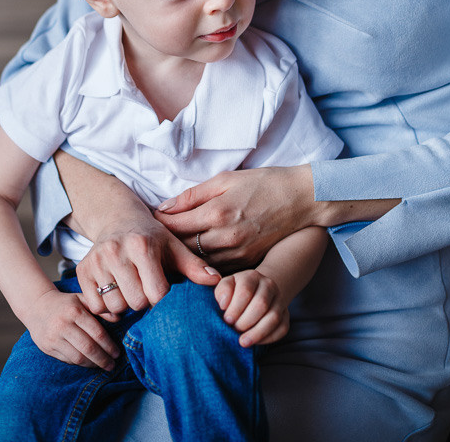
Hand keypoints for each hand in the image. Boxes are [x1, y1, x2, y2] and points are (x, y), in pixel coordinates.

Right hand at [24, 286, 120, 370]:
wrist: (37, 306)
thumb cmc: (66, 303)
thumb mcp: (82, 299)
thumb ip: (100, 308)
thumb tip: (119, 318)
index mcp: (75, 311)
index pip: (96, 333)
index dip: (109, 345)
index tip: (117, 353)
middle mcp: (63, 325)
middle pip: (88, 347)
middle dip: (103, 359)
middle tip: (112, 364)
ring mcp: (54, 337)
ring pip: (77, 357)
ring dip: (92, 364)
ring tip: (102, 365)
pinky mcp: (47, 347)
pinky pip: (67, 359)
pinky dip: (79, 363)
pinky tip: (87, 362)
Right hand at [77, 211, 219, 317]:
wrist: (118, 219)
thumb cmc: (152, 237)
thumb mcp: (174, 247)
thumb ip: (194, 266)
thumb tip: (216, 281)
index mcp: (142, 246)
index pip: (156, 294)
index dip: (162, 299)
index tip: (163, 291)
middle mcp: (116, 251)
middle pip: (135, 303)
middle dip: (143, 302)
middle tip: (145, 289)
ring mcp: (96, 260)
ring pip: (114, 306)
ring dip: (124, 305)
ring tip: (130, 289)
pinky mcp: (82, 269)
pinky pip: (94, 305)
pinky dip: (104, 306)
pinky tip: (115, 292)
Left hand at [155, 166, 314, 268]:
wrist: (300, 199)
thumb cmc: (263, 183)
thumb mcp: (226, 179)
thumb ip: (193, 195)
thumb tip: (165, 206)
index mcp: (217, 212)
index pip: (176, 225)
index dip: (158, 224)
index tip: (148, 222)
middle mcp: (225, 236)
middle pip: (183, 248)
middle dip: (166, 244)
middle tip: (152, 241)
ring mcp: (238, 252)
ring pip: (199, 263)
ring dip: (183, 258)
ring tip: (169, 253)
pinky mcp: (248, 261)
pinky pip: (218, 269)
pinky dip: (203, 266)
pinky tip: (194, 261)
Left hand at [215, 269, 289, 346]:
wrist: (257, 291)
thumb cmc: (237, 291)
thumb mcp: (227, 285)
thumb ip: (222, 291)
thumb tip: (223, 304)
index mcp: (252, 276)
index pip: (245, 291)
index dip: (235, 308)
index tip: (227, 320)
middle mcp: (269, 286)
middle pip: (261, 305)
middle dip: (245, 321)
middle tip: (234, 329)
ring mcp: (280, 300)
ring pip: (274, 318)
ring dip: (257, 333)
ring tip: (243, 341)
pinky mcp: (286, 315)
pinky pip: (282, 328)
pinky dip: (269, 338)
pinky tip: (256, 342)